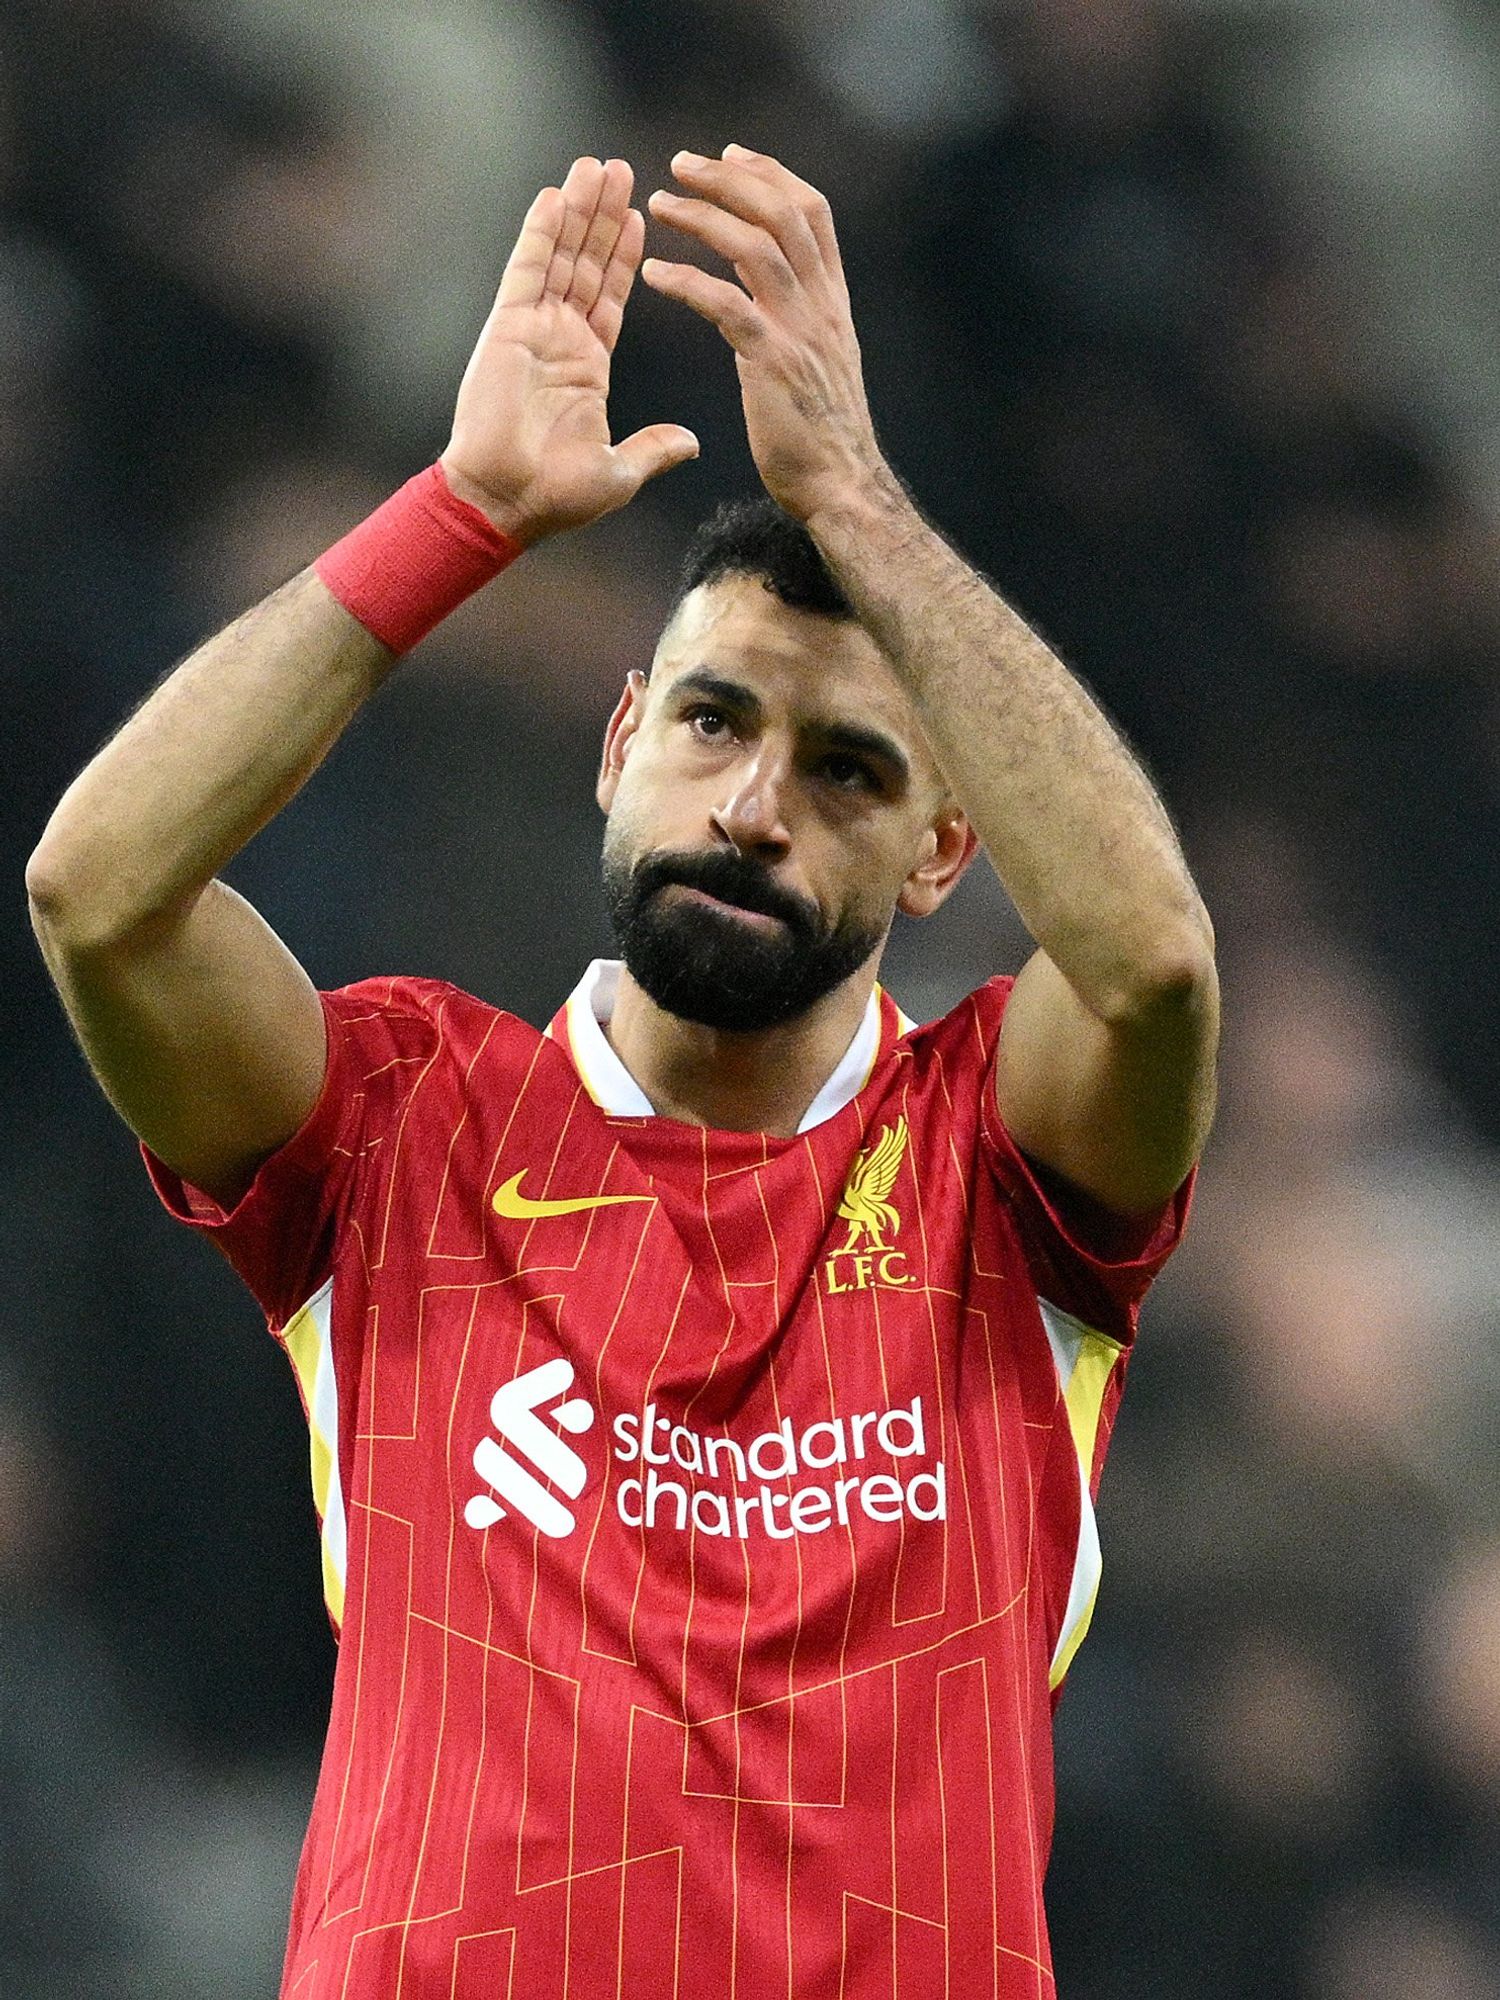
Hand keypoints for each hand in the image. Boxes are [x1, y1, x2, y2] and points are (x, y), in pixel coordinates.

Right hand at [441, 157, 698, 544]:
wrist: (507, 502)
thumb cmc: (555, 497)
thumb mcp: (618, 472)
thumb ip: (653, 449)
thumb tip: (690, 443)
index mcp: (587, 368)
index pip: (611, 297)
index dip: (626, 256)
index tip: (642, 216)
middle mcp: (560, 341)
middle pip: (587, 264)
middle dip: (604, 217)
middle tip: (623, 169)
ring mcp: (532, 330)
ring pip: (561, 257)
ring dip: (579, 211)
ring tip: (597, 167)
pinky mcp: (508, 328)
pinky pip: (527, 270)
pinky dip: (541, 232)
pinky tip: (556, 195)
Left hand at [641, 146, 884, 522]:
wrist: (843, 485)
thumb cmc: (824, 434)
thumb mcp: (821, 360)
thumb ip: (799, 315)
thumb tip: (769, 286)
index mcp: (833, 299)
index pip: (811, 211)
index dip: (770, 174)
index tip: (731, 155)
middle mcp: (821, 303)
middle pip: (782, 211)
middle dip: (730, 177)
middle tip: (681, 164)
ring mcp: (799, 329)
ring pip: (755, 244)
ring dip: (702, 216)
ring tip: (659, 204)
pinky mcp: (772, 361)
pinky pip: (725, 303)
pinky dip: (686, 280)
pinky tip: (653, 273)